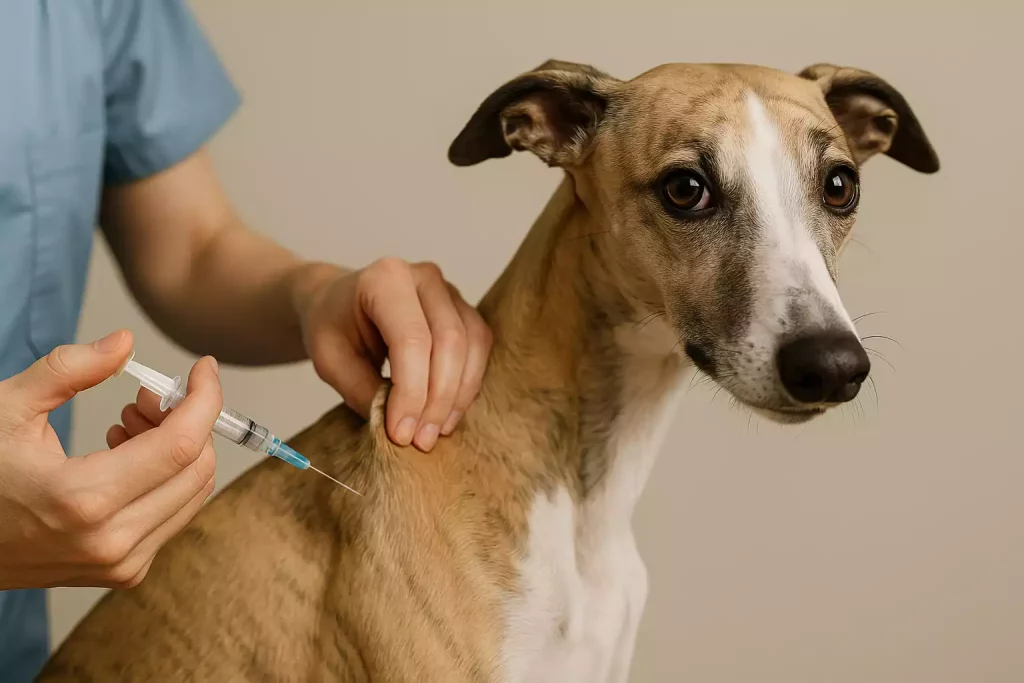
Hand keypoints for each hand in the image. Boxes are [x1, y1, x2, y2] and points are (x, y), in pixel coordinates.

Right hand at [0, 330, 222, 589]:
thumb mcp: (7, 408)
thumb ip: (70, 369)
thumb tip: (125, 342)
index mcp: (84, 499)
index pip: (182, 444)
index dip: (204, 398)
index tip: (203, 368)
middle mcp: (111, 541)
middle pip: (196, 467)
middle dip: (188, 419)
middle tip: (147, 396)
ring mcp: (120, 564)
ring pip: (193, 492)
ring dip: (179, 448)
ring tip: (130, 421)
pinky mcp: (122, 571)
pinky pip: (174, 514)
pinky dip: (167, 476)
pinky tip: (125, 453)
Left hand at [296, 259, 492, 451]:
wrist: (338, 303)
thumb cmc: (332, 326)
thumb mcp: (329, 360)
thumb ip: (362, 390)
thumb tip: (402, 425)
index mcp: (385, 279)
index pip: (412, 340)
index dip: (412, 392)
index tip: (400, 433)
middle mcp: (425, 277)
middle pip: (449, 342)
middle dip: (438, 399)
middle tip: (420, 441)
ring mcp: (450, 291)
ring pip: (472, 346)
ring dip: (457, 396)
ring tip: (434, 432)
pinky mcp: (464, 309)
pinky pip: (479, 348)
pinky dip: (467, 385)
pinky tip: (447, 413)